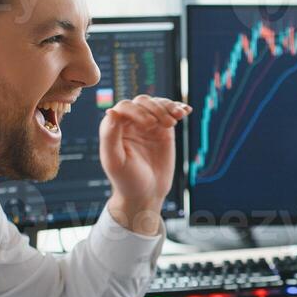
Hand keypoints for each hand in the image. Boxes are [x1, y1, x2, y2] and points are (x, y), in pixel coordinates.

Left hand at [99, 94, 189, 235]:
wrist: (146, 193)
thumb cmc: (126, 180)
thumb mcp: (115, 160)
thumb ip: (110, 136)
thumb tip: (112, 111)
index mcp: (114, 127)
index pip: (125, 107)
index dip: (138, 111)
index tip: (149, 125)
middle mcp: (130, 122)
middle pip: (143, 102)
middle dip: (156, 109)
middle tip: (166, 125)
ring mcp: (148, 125)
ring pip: (157, 104)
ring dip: (168, 107)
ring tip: (177, 118)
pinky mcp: (163, 130)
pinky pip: (170, 113)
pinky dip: (178, 109)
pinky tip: (186, 111)